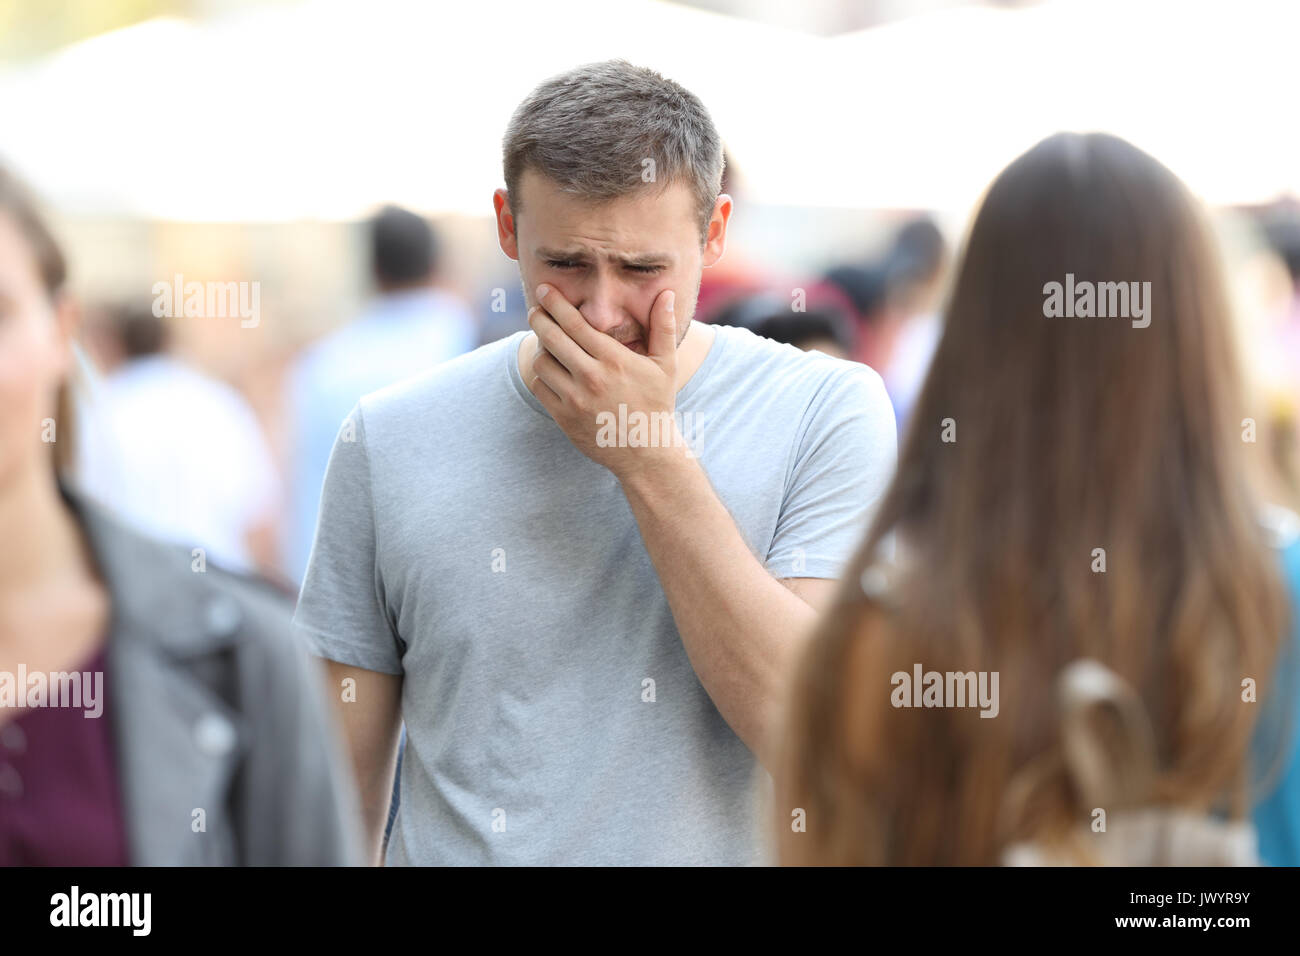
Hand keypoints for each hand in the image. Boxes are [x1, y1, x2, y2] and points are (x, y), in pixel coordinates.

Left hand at [526, 283, 682, 478]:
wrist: (646, 453)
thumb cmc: (657, 404)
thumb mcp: (666, 366)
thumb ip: (663, 327)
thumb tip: (667, 294)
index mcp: (614, 360)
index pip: (574, 323)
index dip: (555, 303)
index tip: (545, 290)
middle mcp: (592, 377)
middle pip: (551, 337)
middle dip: (538, 318)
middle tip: (535, 309)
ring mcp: (575, 399)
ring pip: (542, 362)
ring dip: (541, 348)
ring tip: (545, 341)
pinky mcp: (564, 417)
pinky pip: (539, 387)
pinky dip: (539, 375)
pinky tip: (547, 368)